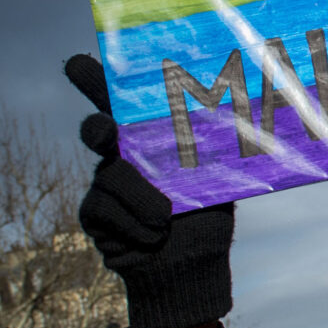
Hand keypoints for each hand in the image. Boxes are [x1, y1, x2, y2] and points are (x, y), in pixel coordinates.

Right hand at [65, 55, 235, 327]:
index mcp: (146, 137)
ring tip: (165, 220)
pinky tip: (151, 236)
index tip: (77, 63)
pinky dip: (136, 225)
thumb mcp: (216, 177)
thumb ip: (215, 151)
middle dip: (97, 128)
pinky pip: (106, 208)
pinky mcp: (92, 211)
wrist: (190, 264)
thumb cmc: (205, 212)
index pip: (119, 101)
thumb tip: (249, 113)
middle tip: (106, 134)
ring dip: (142, 199)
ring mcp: (102, 181)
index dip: (94, 79)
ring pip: (110, 176)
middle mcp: (119, 153)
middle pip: (96, 129)